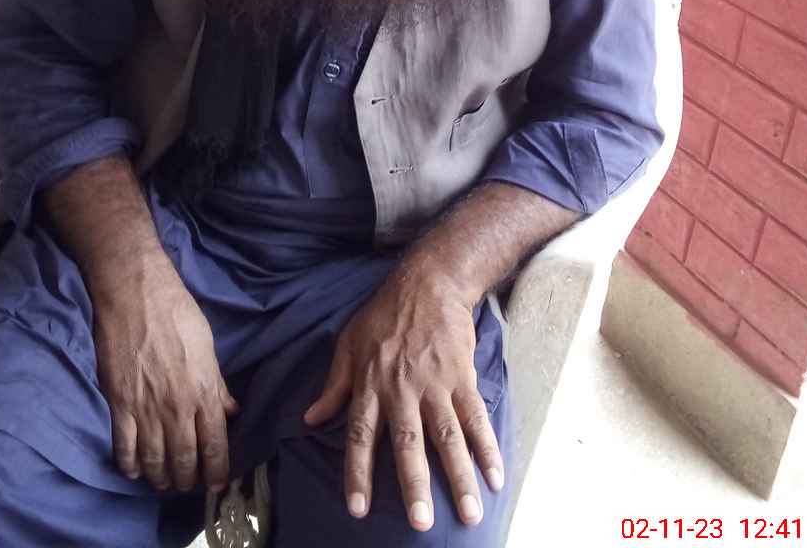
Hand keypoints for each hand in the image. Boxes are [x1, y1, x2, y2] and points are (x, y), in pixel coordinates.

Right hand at [91, 246, 237, 493]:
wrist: (135, 294)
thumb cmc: (177, 312)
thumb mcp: (207, 345)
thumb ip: (218, 383)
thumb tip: (231, 411)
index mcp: (203, 390)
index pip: (214, 444)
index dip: (217, 470)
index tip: (217, 483)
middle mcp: (177, 407)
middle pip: (184, 458)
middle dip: (188, 479)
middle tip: (188, 485)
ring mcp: (146, 408)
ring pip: (155, 460)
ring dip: (161, 477)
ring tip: (164, 482)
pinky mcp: (119, 403)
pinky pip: (124, 447)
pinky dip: (130, 465)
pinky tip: (136, 470)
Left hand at [303, 269, 503, 532]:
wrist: (427, 283)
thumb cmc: (383, 315)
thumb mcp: (348, 345)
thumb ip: (333, 386)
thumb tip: (310, 419)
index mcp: (369, 385)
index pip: (359, 435)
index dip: (357, 473)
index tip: (357, 510)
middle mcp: (401, 389)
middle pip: (408, 443)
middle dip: (414, 485)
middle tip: (421, 523)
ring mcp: (435, 385)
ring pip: (447, 438)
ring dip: (459, 477)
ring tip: (469, 514)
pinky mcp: (462, 377)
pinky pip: (476, 418)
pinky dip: (487, 448)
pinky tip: (496, 477)